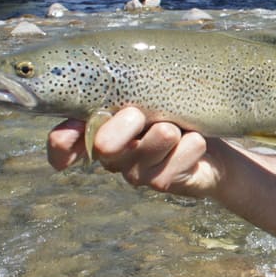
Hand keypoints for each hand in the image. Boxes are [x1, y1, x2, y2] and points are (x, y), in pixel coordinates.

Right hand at [46, 107, 223, 197]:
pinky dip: (193, 143)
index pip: (63, 144)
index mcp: (99, 130)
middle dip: (127, 123)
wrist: (214, 149)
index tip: (66, 137)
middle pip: (105, 144)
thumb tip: (117, 96)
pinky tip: (194, 141)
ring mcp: (135, 173)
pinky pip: (180, 155)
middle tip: (142, 114)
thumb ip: (127, 93)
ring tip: (176, 127)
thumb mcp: (151, 96)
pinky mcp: (163, 183)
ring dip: (169, 130)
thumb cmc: (175, 113)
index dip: (61, 145)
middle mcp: (111, 156)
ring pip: (149, 146)